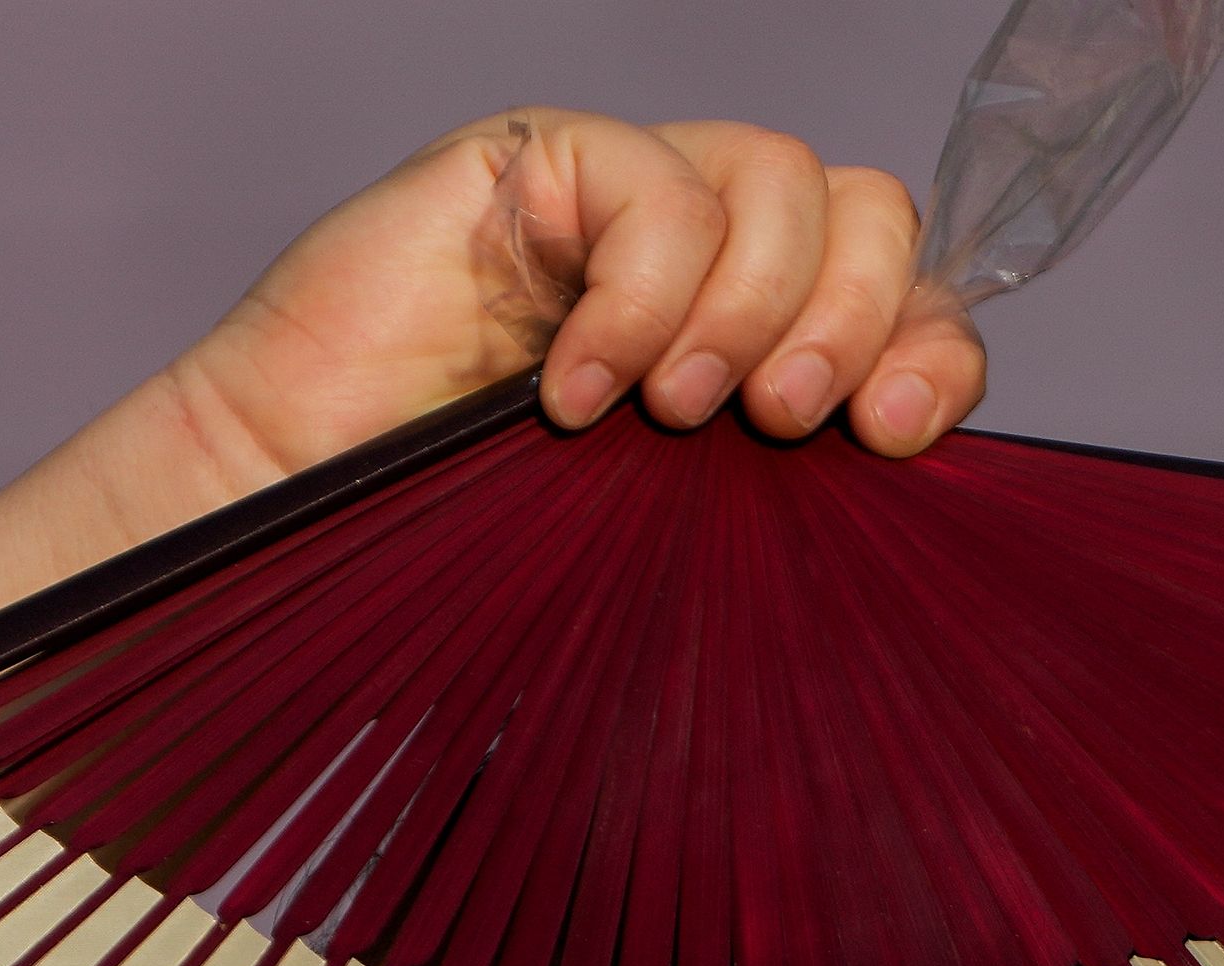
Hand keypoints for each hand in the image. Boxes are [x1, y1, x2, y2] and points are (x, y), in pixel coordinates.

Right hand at [155, 110, 989, 497]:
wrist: (293, 515)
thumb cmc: (462, 544)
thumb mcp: (665, 536)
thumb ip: (775, 492)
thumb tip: (895, 469)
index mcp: (755, 343)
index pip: (903, 296)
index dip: (930, 348)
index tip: (890, 435)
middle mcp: (704, 256)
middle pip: (868, 212)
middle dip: (853, 319)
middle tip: (782, 424)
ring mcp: (621, 198)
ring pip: (782, 177)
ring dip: (753, 307)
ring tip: (670, 415)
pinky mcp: (537, 162)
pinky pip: (653, 184)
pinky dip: (637, 297)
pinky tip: (574, 390)